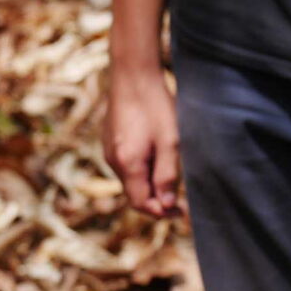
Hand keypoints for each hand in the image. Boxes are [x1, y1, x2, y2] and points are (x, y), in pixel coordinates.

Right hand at [103, 67, 183, 217]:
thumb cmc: (156, 107)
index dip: (161, 213)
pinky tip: (156, 155)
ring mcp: (109, 150)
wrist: (133, 77)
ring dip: (149, 184)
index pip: (140, 203)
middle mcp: (113, 160)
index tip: (182, 212)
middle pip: (134, 193)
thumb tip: (166, 204)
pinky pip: (125, 165)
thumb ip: (167, 175)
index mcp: (128, 164)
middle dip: (156, 200)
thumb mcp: (170, 142)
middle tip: (181, 198)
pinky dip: (141, 170)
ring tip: (171, 173)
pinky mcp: (110, 141)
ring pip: (130, 179)